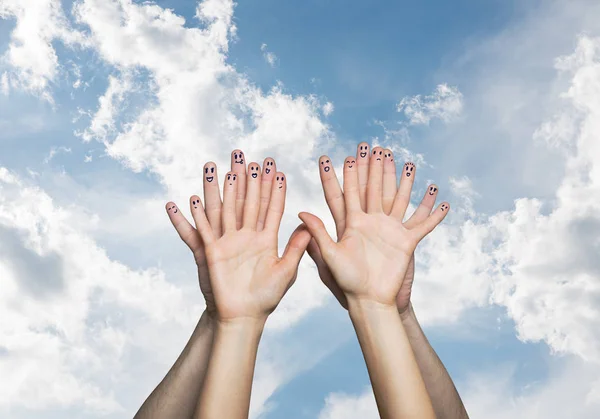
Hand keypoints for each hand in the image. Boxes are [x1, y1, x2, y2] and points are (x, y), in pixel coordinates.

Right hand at [186, 156, 310, 322]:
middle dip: (247, 180)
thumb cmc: (267, 297)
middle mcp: (246, 236)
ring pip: (224, 209)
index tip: (277, 169)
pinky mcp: (212, 252)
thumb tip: (308, 225)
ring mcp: (228, 242)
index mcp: (266, 239)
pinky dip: (196, 216)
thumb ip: (296, 248)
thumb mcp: (286, 271)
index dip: (274, 189)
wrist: (244, 316)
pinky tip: (192, 199)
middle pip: (246, 202)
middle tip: (246, 156)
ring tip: (218, 167)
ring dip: (220, 189)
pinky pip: (202, 230)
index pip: (271, 208)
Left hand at [301, 145, 448, 306]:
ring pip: (400, 200)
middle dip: (374, 169)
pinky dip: (434, 214)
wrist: (370, 301)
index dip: (342, 175)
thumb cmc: (347, 284)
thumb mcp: (330, 259)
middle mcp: (371, 223)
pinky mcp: (407, 243)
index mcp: (351, 224)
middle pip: (374, 190)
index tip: (339, 156)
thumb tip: (301, 213)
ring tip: (409, 163)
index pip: (345, 194)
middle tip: (375, 147)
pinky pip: (423, 225)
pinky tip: (443, 200)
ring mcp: (390, 231)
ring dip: (405, 182)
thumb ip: (319, 235)